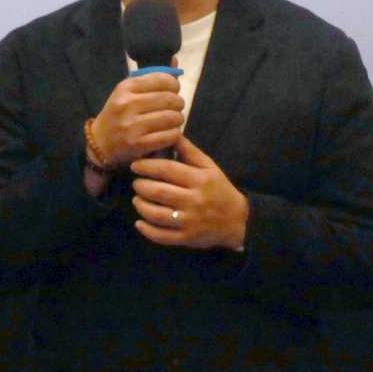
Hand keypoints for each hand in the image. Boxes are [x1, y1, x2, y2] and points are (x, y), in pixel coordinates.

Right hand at [87, 72, 185, 171]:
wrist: (100, 142)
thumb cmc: (119, 113)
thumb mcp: (128, 92)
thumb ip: (151, 78)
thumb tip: (174, 61)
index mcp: (125, 87)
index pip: (161, 79)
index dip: (173, 84)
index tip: (174, 89)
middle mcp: (127, 104)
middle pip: (169, 99)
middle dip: (178, 102)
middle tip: (176, 106)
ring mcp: (132, 126)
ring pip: (171, 117)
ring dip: (178, 118)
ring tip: (173, 120)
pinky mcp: (138, 144)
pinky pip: (170, 136)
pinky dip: (174, 133)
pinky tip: (169, 132)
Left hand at [130, 137, 247, 250]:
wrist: (237, 220)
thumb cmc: (219, 189)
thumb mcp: (209, 167)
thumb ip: (189, 151)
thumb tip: (171, 133)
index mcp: (199, 180)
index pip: (167, 169)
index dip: (147, 166)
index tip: (135, 165)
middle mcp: (194, 200)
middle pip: (159, 192)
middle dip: (141, 186)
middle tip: (136, 183)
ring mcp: (190, 221)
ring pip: (157, 215)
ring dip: (141, 206)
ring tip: (137, 199)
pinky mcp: (186, 238)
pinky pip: (162, 236)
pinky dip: (147, 230)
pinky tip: (139, 223)